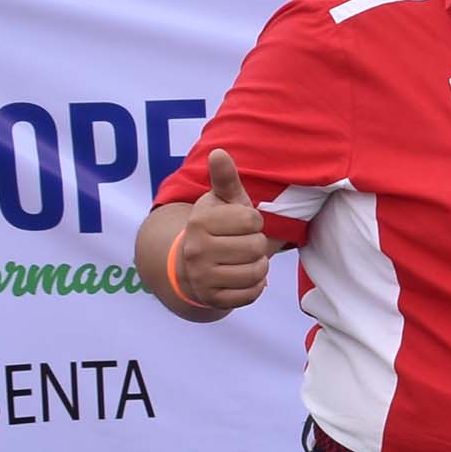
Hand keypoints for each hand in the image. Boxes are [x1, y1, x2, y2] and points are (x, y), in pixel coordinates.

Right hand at [167, 150, 270, 314]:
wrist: (192, 264)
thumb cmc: (217, 227)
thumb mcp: (223, 202)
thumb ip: (225, 179)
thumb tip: (219, 152)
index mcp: (199, 221)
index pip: (252, 220)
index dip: (254, 221)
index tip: (241, 224)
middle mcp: (195, 250)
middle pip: (256, 246)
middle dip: (257, 245)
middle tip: (243, 244)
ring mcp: (201, 277)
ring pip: (257, 272)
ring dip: (258, 266)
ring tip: (244, 260)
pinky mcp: (212, 299)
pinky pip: (252, 294)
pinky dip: (255, 286)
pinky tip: (241, 278)